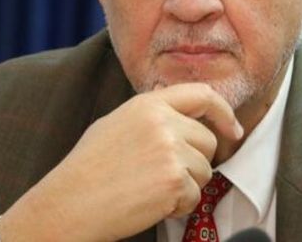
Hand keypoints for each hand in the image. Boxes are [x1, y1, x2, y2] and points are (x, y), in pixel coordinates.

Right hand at [0, 83, 243, 240]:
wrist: (69, 204)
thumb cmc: (88, 168)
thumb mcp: (116, 123)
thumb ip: (152, 114)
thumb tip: (183, 110)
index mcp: (148, 104)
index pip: (202, 94)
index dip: (223, 113)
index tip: (232, 130)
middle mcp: (163, 122)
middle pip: (208, 141)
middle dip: (195, 162)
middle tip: (164, 176)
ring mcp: (170, 151)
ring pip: (205, 171)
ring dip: (185, 186)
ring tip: (149, 189)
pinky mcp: (174, 182)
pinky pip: (195, 197)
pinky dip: (178, 206)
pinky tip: (149, 203)